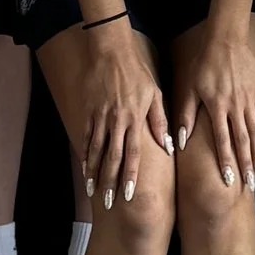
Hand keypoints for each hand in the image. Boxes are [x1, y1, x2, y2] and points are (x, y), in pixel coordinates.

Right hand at [75, 20, 171, 208]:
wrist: (111, 52)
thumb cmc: (137, 73)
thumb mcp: (155, 95)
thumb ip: (160, 121)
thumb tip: (170, 145)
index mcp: (135, 119)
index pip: (133, 154)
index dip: (130, 176)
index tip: (128, 196)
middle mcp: (116, 121)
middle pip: (113, 158)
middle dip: (110, 182)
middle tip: (108, 203)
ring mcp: (100, 117)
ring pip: (96, 151)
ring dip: (94, 173)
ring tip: (93, 191)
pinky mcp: (89, 111)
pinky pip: (86, 136)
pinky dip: (85, 154)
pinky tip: (84, 168)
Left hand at [174, 24, 254, 188]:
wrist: (225, 40)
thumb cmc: (203, 64)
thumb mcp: (189, 88)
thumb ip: (186, 115)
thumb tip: (180, 141)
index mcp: (217, 106)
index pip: (222, 140)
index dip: (226, 161)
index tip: (229, 180)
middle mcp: (235, 106)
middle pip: (242, 140)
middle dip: (246, 164)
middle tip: (250, 183)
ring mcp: (249, 99)